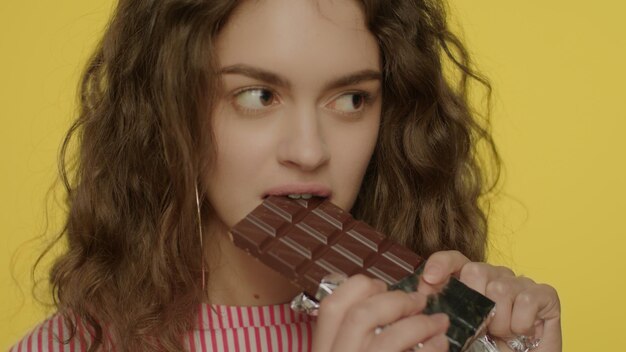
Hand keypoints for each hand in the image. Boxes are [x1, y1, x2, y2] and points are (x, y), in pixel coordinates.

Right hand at [312, 274, 449, 351]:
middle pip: (360, 315)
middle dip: (395, 301)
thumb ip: (352, 335)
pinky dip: (432, 348)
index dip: (358, 287)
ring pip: (388, 339)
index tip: (380, 286)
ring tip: (439, 322)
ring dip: (419, 325)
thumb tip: (378, 302)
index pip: (332, 306)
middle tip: (419, 300)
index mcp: (323, 350)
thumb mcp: (345, 350)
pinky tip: (442, 344)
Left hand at [422, 251, 561, 351]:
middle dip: (475, 304)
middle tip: (484, 328)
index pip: (455, 260)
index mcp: (473, 282)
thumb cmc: (491, 349)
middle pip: (475, 271)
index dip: (441, 264)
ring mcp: (521, 283)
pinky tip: (523, 332)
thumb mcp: (462, 330)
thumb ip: (445, 309)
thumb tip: (423, 290)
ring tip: (504, 335)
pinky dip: (521, 323)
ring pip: (500, 288)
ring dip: (500, 322)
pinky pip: (526, 300)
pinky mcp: (545, 294)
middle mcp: (496, 277)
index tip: (429, 279)